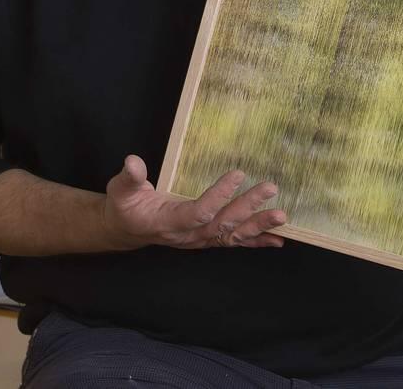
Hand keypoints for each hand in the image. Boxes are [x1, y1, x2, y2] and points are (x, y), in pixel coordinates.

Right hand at [103, 155, 286, 250]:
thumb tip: (132, 161)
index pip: (198, 212)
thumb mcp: (121, 190)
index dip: (218, 196)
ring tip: (281, 216)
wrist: (128, 229)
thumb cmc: (126, 207)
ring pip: (232, 235)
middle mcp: (188, 235)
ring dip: (258, 226)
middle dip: (248, 208)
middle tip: (269, 188)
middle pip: (222, 223)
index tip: (238, 174)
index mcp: (167, 222)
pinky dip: (256, 241)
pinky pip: (233, 242)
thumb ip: (129, 178)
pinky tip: (277, 239)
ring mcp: (199, 239)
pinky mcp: (207, 239)